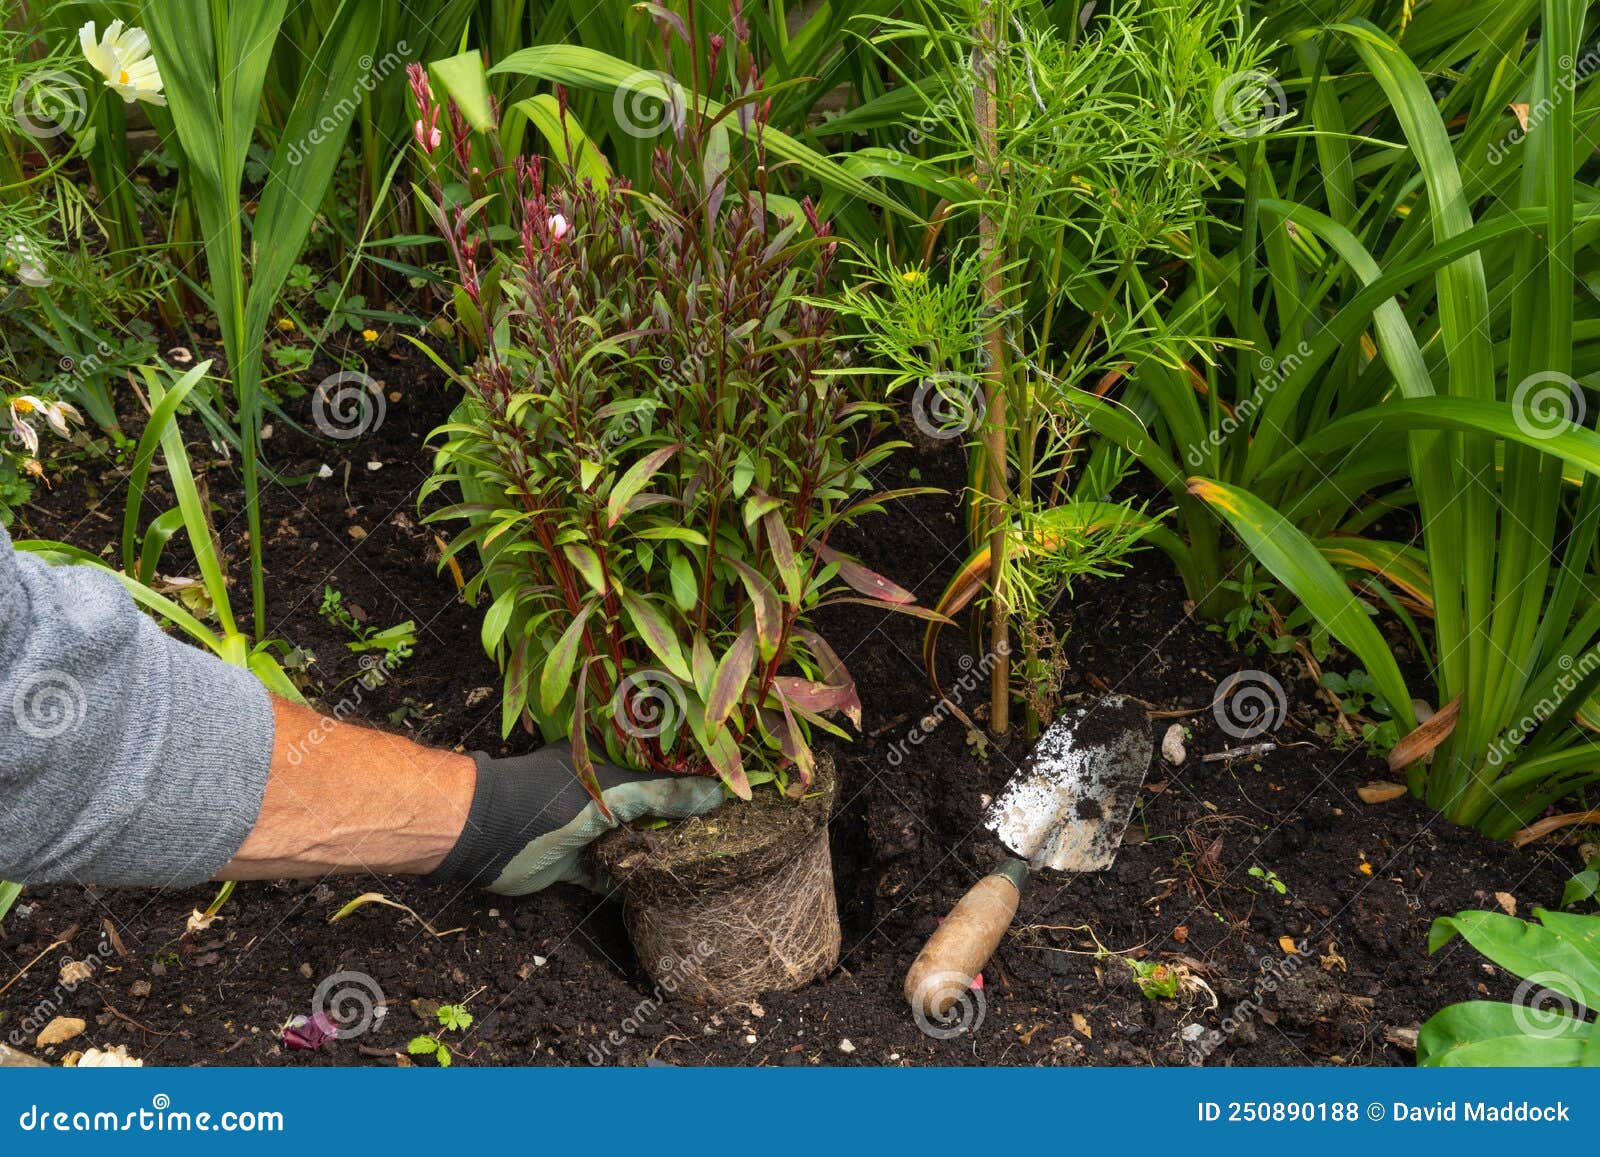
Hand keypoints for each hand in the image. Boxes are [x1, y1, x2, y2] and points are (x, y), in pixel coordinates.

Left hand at [425, 744, 724, 894]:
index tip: (726, 799)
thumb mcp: (612, 792)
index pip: (658, 769)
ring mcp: (586, 830)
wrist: (483, 834)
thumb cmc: (548, 799)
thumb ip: (662, 793)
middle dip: (679, 827)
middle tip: (721, 840)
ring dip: (657, 860)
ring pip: (631, 846)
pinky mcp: (573, 865)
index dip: (689, 783)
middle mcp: (598, 795)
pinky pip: (609, 877)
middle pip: (648, 811)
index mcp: (605, 763)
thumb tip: (716, 794)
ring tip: (700, 870)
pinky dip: (630, 887)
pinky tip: (662, 896)